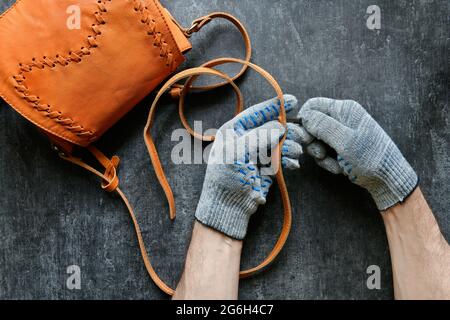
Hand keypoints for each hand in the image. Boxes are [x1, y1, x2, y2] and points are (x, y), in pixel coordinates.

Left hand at [195, 95, 302, 239]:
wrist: (229, 206)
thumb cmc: (226, 178)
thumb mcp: (238, 152)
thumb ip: (258, 136)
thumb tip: (280, 126)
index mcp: (233, 131)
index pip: (255, 113)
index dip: (273, 106)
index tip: (292, 101)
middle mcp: (246, 139)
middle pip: (271, 127)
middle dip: (287, 130)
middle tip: (301, 134)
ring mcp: (257, 153)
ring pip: (279, 142)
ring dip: (290, 145)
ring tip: (296, 152)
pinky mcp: (267, 167)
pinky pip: (283, 157)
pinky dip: (290, 159)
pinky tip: (293, 164)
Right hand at [297, 98, 417, 210]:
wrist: (387, 178)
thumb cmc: (370, 157)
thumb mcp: (345, 140)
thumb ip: (323, 126)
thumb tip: (304, 116)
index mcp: (344, 109)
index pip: (313, 105)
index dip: (305, 120)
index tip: (306, 137)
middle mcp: (341, 118)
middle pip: (311, 124)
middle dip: (312, 142)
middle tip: (320, 154)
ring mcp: (341, 133)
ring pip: (316, 140)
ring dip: (320, 155)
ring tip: (334, 164)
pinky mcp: (341, 147)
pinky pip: (324, 151)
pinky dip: (328, 161)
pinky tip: (339, 168)